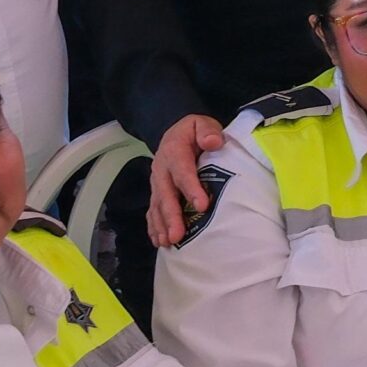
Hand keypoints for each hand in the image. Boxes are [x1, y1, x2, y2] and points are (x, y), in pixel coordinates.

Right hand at [145, 114, 226, 249]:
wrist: (174, 133)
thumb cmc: (193, 132)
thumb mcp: (202, 123)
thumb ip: (207, 130)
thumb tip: (213, 142)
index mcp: (174, 151)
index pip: (183, 171)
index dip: (191, 189)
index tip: (202, 206)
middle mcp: (162, 169)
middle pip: (166, 194)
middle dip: (171, 216)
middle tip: (177, 235)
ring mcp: (157, 183)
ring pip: (157, 206)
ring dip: (161, 225)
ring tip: (168, 243)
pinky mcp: (157, 192)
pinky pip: (153, 211)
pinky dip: (154, 226)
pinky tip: (159, 241)